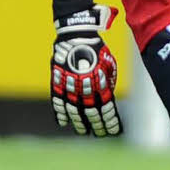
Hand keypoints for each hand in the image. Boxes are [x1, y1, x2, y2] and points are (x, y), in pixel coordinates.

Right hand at [50, 4, 122, 136]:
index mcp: (100, 82)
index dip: (109, 121)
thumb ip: (108, 82)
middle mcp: (85, 86)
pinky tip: (63, 122)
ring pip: (74, 110)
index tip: (113, 130)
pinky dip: (60, 113)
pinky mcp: (57, 81)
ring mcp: (69, 84)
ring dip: (79, 123)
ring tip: (83, 131)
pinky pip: (58, 101)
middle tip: (99, 134)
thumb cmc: (96, 49)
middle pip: (91, 112)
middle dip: (97, 125)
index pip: (106, 107)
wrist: (76, 35)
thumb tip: (107, 98)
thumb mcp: (109, 64)